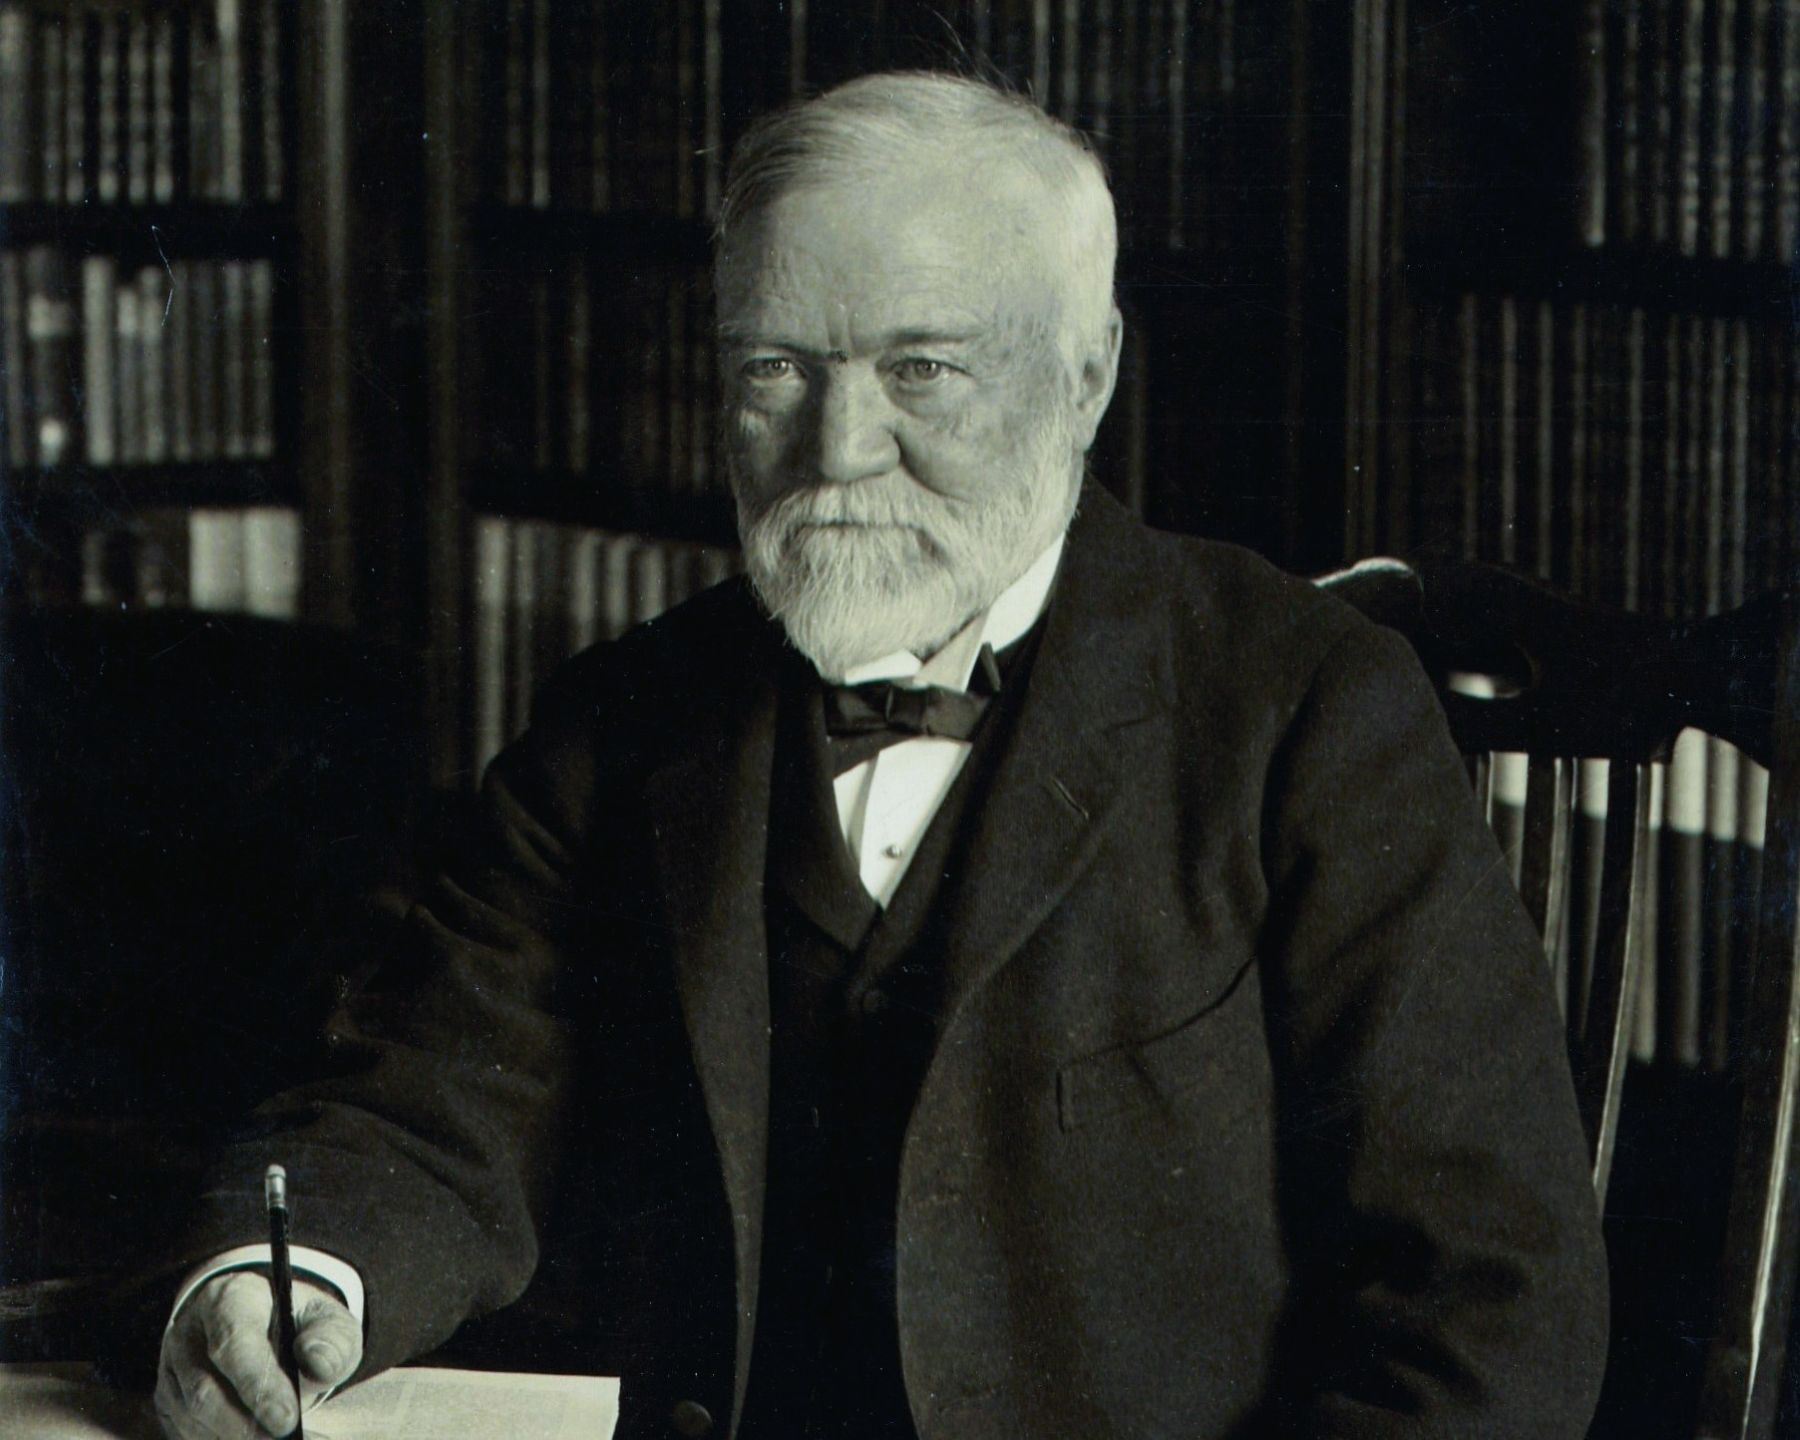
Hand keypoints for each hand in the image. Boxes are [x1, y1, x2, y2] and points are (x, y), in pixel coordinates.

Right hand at [155, 1270, 361, 1439]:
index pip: (234, 1344)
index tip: (288, 1420)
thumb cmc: (300, 1326)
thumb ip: (333, 1339)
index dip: (259, 1386)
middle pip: (205, 1391)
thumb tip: (318, 1364)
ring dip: (234, 1438)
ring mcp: (170, 1370)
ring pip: (191, 1419)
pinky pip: (184, 1434)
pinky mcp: (166, 1402)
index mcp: (230, 1298)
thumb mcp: (328, 1320)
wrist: (267, 1327)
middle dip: (246, 1425)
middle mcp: (188, 1333)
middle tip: (284, 1439)